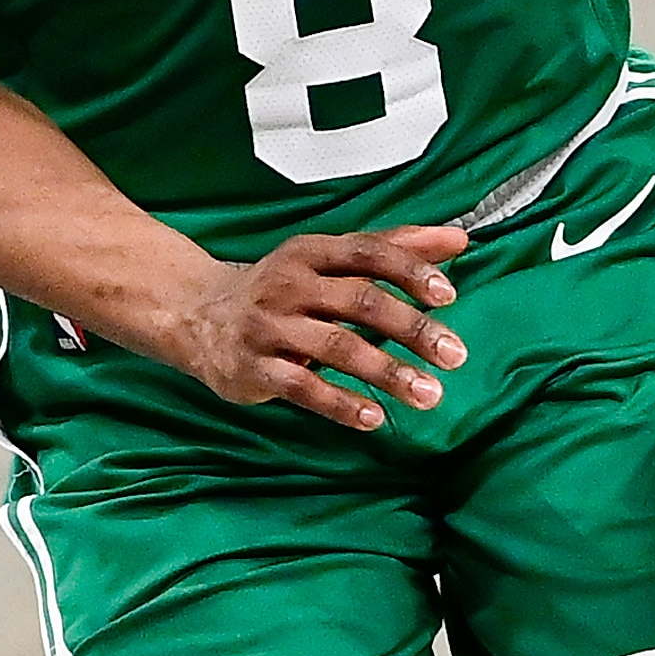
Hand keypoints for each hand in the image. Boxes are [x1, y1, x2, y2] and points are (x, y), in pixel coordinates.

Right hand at [170, 225, 469, 430]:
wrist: (197, 316)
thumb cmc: (279, 288)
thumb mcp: (329, 260)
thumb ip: (394, 248)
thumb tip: (457, 239)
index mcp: (312, 252)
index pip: (368, 252)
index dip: (410, 270)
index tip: (448, 294)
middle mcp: (290, 284)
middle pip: (359, 300)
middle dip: (411, 328)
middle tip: (454, 354)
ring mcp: (270, 327)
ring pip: (336, 347)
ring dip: (387, 371)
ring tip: (428, 393)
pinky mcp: (255, 368)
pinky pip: (302, 386)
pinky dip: (340, 403)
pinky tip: (374, 416)